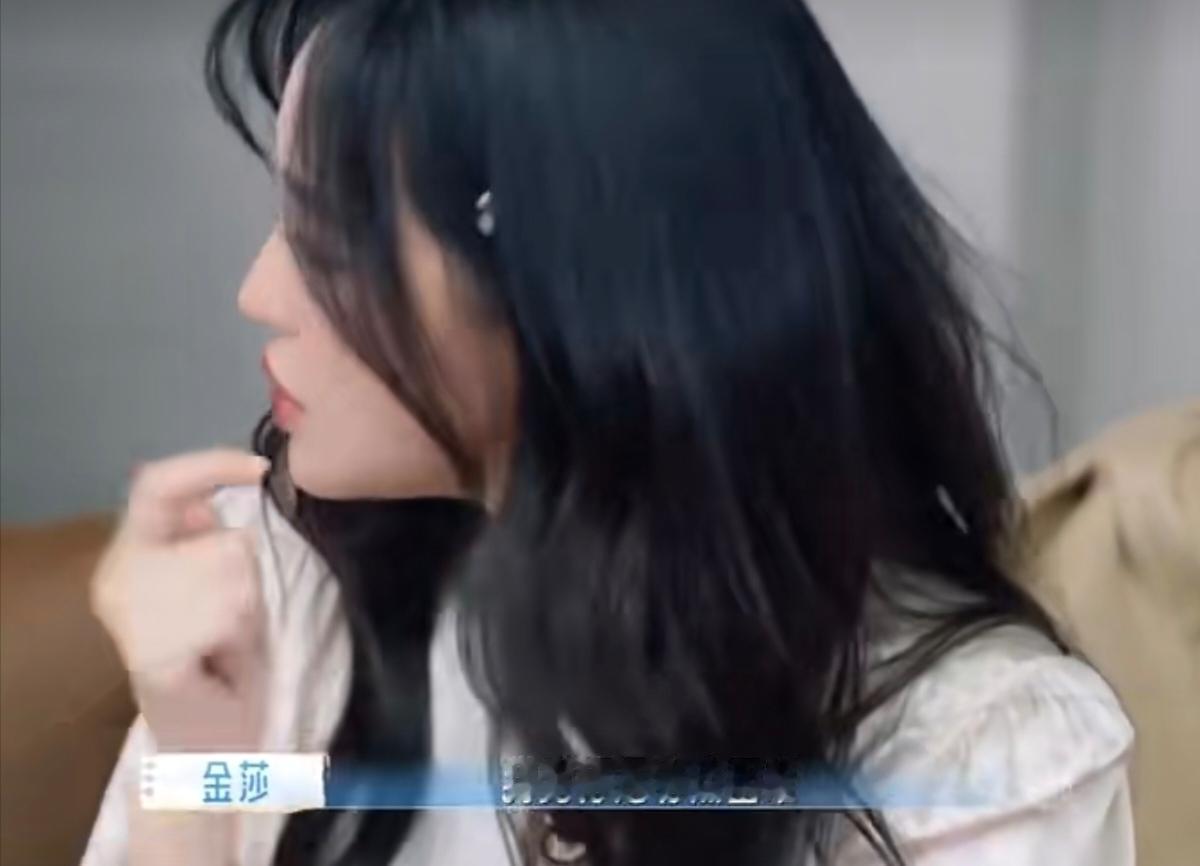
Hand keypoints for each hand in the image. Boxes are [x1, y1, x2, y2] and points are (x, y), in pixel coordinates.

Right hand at [91, 448, 271, 751]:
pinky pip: (230, 615)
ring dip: (248, 606)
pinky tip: (222, 658)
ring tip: (226, 639)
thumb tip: (206, 500)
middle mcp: (118, 578)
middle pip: (221, 538)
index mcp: (127, 554)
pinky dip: (241, 635)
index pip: (156, 484)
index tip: (258, 469)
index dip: (209, 466)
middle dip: (246, 575)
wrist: (203, 738)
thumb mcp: (210, 579)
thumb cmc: (213, 655)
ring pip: (234, 572)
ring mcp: (132, 616)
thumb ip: (201, 536)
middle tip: (231, 614)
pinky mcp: (156, 653)